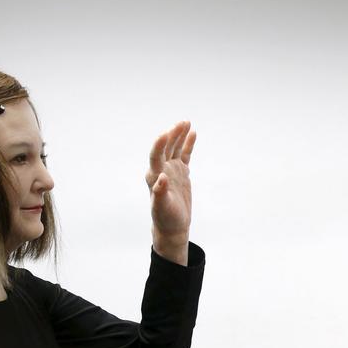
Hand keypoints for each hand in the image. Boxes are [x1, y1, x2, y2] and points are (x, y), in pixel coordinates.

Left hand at [146, 121, 196, 264]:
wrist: (172, 225)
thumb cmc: (166, 218)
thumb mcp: (162, 208)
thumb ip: (159, 193)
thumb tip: (161, 177)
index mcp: (154, 176)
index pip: (155, 156)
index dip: (159, 144)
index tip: (165, 133)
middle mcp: (161, 169)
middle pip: (166, 148)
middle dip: (173, 135)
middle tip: (182, 123)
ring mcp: (171, 169)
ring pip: (175, 148)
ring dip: (180, 136)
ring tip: (187, 123)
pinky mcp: (181, 172)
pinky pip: (185, 155)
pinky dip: (188, 144)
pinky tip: (193, 133)